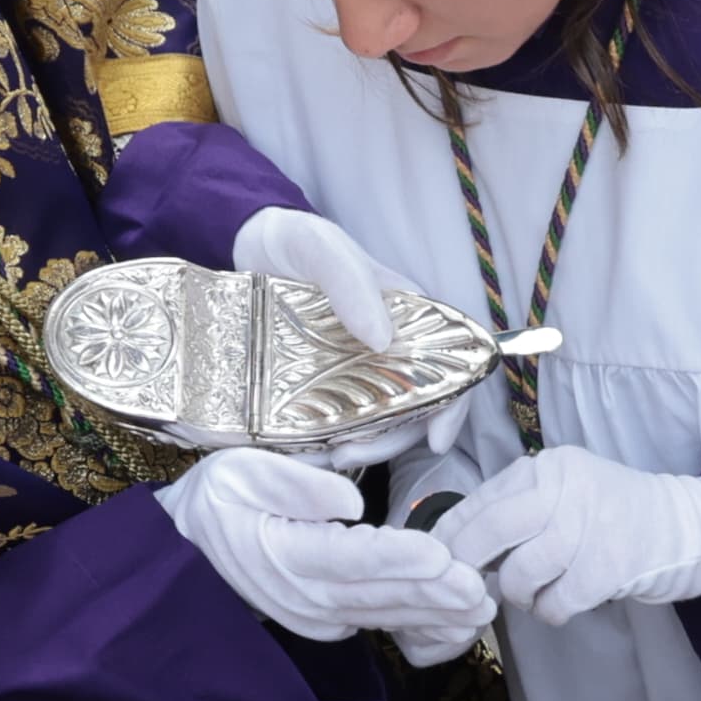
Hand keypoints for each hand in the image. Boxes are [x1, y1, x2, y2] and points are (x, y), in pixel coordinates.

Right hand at [160, 447, 495, 663]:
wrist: (186, 554)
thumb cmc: (217, 503)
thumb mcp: (240, 474)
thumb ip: (294, 484)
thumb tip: (352, 502)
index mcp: (283, 554)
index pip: (349, 557)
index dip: (397, 558)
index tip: (440, 555)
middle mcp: (305, 596)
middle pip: (377, 594)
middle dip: (432, 593)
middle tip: (478, 589)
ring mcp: (318, 616)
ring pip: (384, 614)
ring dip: (435, 614)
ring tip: (480, 609)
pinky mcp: (330, 621)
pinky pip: (380, 623)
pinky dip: (420, 625)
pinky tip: (458, 623)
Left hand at [228, 207, 460, 474]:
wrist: (248, 245)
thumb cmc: (297, 242)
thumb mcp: (321, 249)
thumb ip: (351, 285)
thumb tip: (382, 340)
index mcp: (408, 319)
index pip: (450, 367)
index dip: (452, 406)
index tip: (436, 441)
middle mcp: (391, 351)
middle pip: (412, 410)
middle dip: (389, 440)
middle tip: (347, 454)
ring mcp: (356, 372)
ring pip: (374, 424)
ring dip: (356, 448)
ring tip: (319, 459)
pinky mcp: (321, 385)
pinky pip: (331, 422)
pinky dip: (320, 443)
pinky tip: (297, 453)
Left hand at [435, 447, 700, 624]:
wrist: (688, 527)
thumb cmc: (618, 514)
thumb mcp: (569, 491)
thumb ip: (521, 506)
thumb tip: (459, 542)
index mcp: (549, 468)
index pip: (480, 501)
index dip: (450, 536)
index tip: (437, 560)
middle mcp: (565, 489)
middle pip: (489, 532)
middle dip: (468, 567)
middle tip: (466, 587)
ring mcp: (587, 528)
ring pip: (519, 574)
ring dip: (518, 595)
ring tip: (532, 594)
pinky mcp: (607, 568)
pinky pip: (554, 603)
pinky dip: (549, 612)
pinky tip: (559, 605)